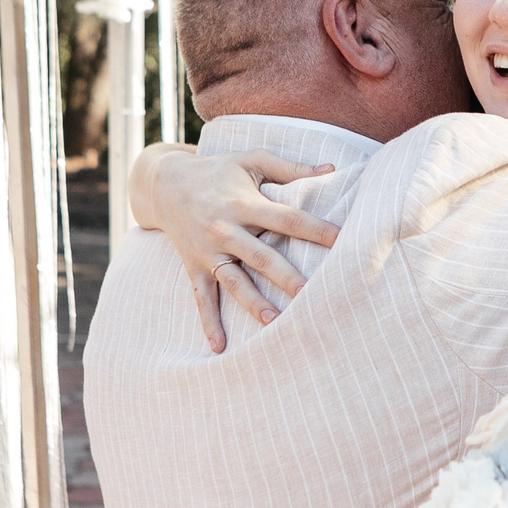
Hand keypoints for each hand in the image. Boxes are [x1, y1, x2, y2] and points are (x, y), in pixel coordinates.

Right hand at [129, 145, 343, 352]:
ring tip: (274, 323)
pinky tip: (220, 347)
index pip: (286, 218)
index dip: (315, 230)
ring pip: (234, 281)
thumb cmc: (218, 170)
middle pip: (260, 256)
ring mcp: (207, 251)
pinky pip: (201, 297)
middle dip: (285, 276)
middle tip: (309, 295)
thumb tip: (332, 168)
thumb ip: (291, 167)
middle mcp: (224, 229)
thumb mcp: (251, 160)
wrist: (165, 183)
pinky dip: (209, 322)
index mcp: (243, 203)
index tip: (342, 242)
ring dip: (253, 303)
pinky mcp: (194, 266)